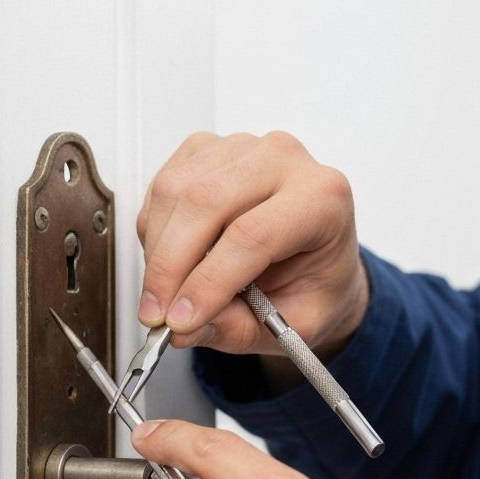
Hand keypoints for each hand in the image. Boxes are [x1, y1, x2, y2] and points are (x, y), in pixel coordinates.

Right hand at [136, 131, 368, 355]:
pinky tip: (170, 258)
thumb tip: (186, 330)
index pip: (254, 234)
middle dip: (171, 267)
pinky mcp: (210, 149)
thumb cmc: (317, 282)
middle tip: (156, 314)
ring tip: (165, 292)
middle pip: (206, 203)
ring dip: (158, 250)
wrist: (319, 256)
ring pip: (177, 192)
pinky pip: (164, 185)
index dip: (209, 281)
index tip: (180, 320)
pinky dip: (156, 229)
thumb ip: (242, 329)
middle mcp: (286, 161)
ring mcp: (245, 148)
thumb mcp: (298, 323)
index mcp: (323, 199)